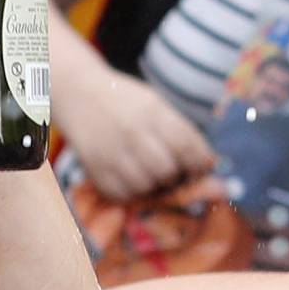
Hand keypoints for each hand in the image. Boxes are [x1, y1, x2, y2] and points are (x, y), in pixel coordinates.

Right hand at [57, 69, 220, 201]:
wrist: (79, 95)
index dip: (200, 164)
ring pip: (145, 186)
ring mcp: (111, 152)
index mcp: (153, 113)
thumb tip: (209, 163)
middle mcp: (132, 133)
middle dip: (177, 176)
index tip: (202, 169)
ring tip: (152, 173)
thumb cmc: (127, 102)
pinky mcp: (94, 169)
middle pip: (167, 171)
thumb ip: (182, 132)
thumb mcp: (157, 105)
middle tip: (175, 172)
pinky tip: (133, 177)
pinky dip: (133, 192)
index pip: (186, 148)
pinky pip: (122, 194)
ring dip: (155, 185)